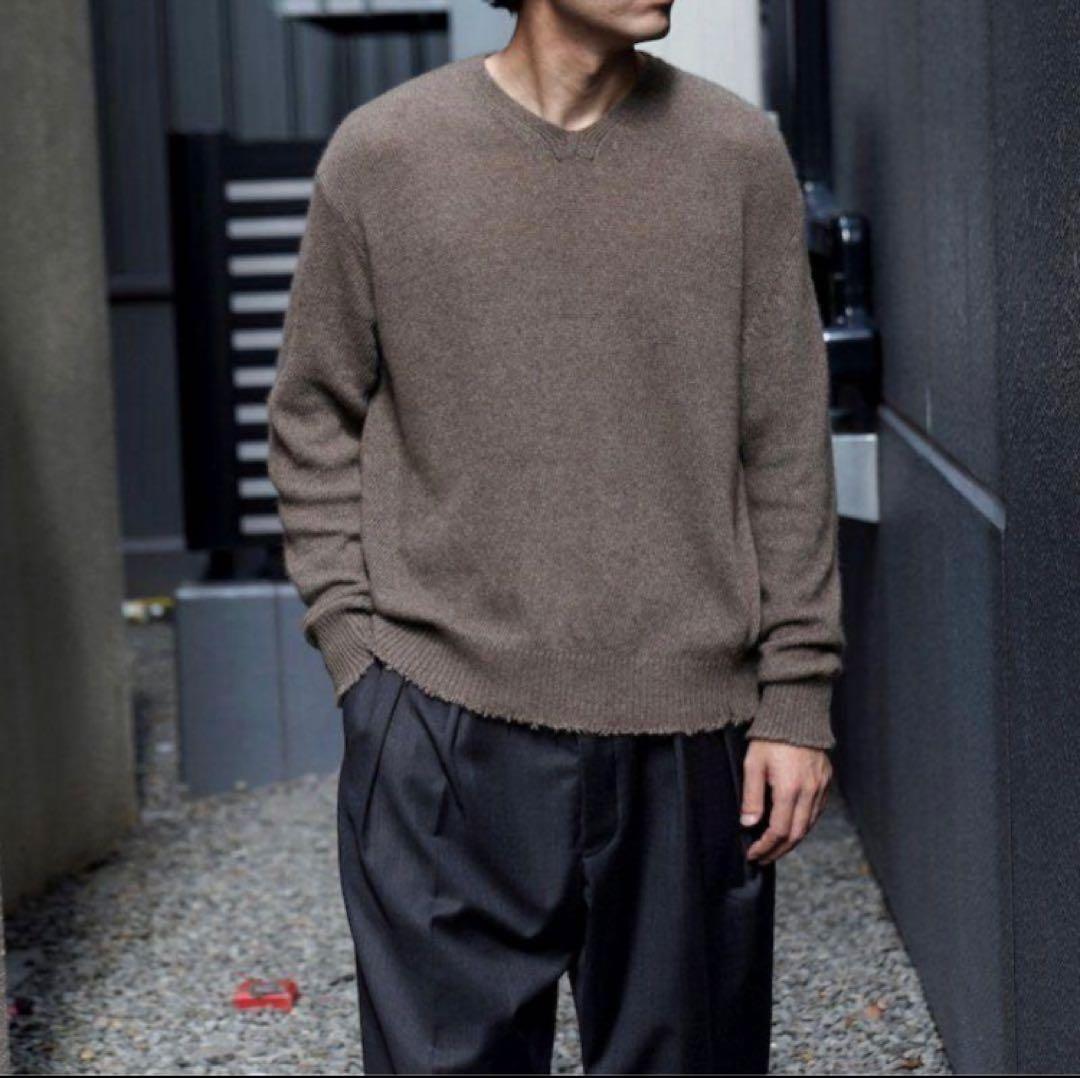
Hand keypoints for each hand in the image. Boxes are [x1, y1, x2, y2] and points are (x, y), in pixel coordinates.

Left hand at [740, 739, 831, 864]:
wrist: (796, 714)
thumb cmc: (770, 738)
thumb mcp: (753, 764)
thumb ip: (751, 796)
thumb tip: (748, 824)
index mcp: (789, 789)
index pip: (778, 831)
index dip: (764, 846)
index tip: (752, 854)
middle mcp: (809, 792)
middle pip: (796, 834)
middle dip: (778, 851)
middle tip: (763, 859)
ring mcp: (821, 787)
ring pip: (809, 825)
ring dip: (792, 841)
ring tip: (775, 848)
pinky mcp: (826, 781)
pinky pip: (817, 812)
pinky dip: (804, 825)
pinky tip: (791, 827)